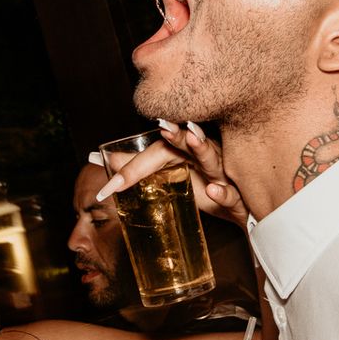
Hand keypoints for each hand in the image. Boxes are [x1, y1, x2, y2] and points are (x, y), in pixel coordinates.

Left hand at [97, 120, 246, 224]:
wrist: (238, 213)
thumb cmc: (203, 188)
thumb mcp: (168, 178)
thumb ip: (136, 168)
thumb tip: (100, 159)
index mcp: (184, 153)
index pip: (158, 151)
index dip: (134, 166)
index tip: (110, 186)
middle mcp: (203, 157)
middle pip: (186, 144)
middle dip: (175, 135)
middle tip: (163, 125)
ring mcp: (222, 174)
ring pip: (213, 158)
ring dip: (202, 147)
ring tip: (191, 136)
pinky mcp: (237, 197)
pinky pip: (231, 193)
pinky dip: (223, 192)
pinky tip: (214, 189)